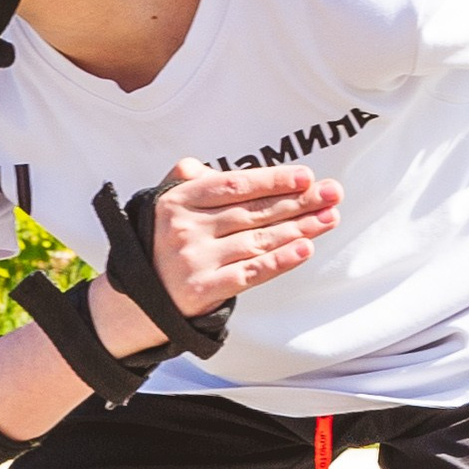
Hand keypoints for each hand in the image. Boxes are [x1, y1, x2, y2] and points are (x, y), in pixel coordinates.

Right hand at [91, 157, 338, 348]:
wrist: (136, 299)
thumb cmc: (161, 243)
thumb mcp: (164, 204)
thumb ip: (189, 180)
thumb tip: (210, 168)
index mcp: (178, 200)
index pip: (233, 186)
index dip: (272, 180)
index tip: (306, 177)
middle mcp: (186, 228)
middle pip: (252, 212)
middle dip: (297, 202)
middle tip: (333, 194)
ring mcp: (194, 260)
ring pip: (257, 240)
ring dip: (299, 228)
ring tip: (329, 218)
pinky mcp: (204, 289)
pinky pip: (250, 272)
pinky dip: (280, 261)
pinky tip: (305, 249)